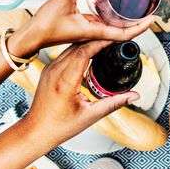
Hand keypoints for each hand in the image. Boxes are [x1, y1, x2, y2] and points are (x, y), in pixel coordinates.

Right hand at [15, 0, 151, 48]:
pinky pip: (103, 24)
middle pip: (123, 31)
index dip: (140, 28)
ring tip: (137, 7)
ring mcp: (89, 31)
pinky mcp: (83, 27)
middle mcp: (94, 33)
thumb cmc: (45, 25)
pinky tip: (114, 7)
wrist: (31, 37)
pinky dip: (113, 17)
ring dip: (126, 20)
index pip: (124, 34)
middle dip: (138, 22)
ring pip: (113, 28)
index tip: (152, 19)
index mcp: (93, 31)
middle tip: (150, 10)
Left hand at [24, 41, 138, 142]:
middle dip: (97, 39)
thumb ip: (114, 103)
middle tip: (113, 37)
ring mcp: (50, 69)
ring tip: (104, 41)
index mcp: (65, 82)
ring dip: (88, 42)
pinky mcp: (48, 70)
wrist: (35, 131)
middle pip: (78, 46)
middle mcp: (55, 71)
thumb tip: (133, 95)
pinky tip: (90, 51)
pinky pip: (65, 53)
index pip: (84, 52)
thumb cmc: (59, 127)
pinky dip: (79, 49)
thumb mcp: (90, 116)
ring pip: (71, 47)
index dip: (100, 42)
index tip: (114, 38)